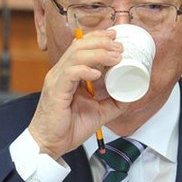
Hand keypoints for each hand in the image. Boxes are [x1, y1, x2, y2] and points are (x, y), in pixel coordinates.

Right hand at [28, 29, 126, 158]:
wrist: (50, 145)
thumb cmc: (68, 128)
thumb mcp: (98, 112)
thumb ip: (113, 102)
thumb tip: (131, 94)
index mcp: (69, 74)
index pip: (81, 46)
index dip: (98, 37)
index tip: (115, 36)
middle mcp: (61, 72)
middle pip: (79, 45)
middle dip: (102, 42)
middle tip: (119, 47)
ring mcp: (57, 80)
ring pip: (76, 55)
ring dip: (98, 53)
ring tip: (114, 57)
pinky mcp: (55, 91)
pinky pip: (70, 73)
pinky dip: (85, 70)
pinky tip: (97, 73)